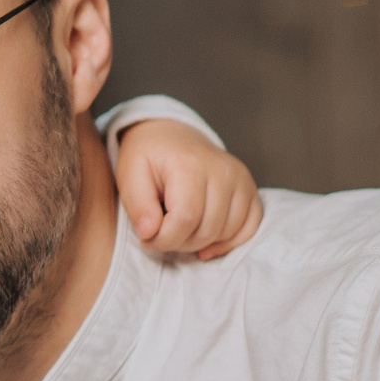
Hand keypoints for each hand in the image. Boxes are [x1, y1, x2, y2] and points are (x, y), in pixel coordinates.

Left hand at [117, 117, 260, 259]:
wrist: (171, 137)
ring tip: (180, 231)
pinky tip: (207, 242)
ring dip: (201, 243)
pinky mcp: (249, 189)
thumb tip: (149, 233)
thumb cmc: (149, 159)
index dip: (163, 240)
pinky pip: (249, 226)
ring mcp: (240, 179)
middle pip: (207, 230)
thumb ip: (137, 206)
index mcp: (190, 165)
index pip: (184, 220)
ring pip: (226, 232)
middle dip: (179, 243)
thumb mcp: (130, 175)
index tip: (147, 238)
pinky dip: (228, 241)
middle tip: (161, 235)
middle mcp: (222, 171)